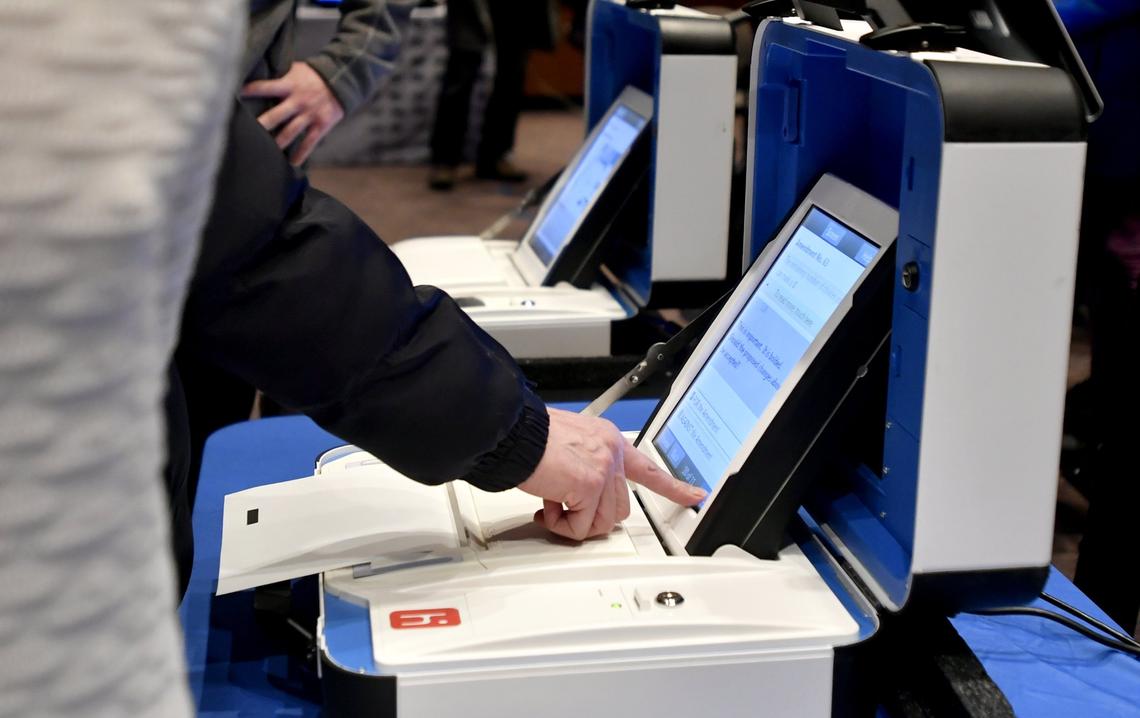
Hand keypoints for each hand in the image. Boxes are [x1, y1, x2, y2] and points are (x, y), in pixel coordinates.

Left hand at [242, 62, 344, 165]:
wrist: (342, 79)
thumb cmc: (314, 75)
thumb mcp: (296, 69)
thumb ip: (281, 76)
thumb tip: (260, 75)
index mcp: (289, 85)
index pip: (265, 87)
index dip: (251, 91)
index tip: (235, 97)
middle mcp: (298, 101)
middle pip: (276, 115)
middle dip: (261, 126)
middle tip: (245, 135)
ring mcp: (309, 115)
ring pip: (290, 132)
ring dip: (277, 143)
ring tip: (264, 153)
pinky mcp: (321, 125)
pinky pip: (309, 142)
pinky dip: (301, 154)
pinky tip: (292, 163)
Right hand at [517, 408, 706, 540]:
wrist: (513, 435)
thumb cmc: (529, 440)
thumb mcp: (568, 448)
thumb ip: (583, 468)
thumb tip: (578, 499)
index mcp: (608, 441)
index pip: (648, 467)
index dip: (673, 486)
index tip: (694, 494)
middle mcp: (611, 452)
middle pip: (619, 507)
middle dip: (591, 517)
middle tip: (564, 511)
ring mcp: (603, 470)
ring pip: (601, 521)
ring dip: (573, 523)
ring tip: (550, 507)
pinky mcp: (589, 487)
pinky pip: (580, 527)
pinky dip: (560, 526)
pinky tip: (545, 509)